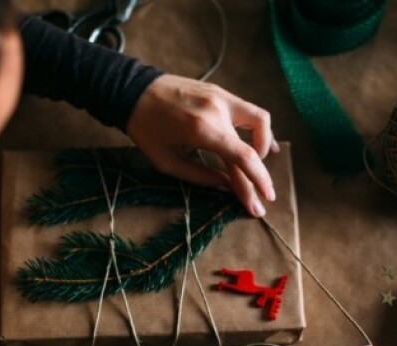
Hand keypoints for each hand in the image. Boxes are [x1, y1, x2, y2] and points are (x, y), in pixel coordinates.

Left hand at [127, 74, 278, 216]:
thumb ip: (200, 176)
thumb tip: (227, 186)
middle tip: (263, 195)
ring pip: (261, 120)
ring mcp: (223, 97)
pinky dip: (257, 129)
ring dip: (264, 145)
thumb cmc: (144, 129)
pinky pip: (249, 111)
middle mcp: (219, 110)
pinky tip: (259, 143)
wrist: (132, 90)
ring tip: (258, 164)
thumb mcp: (166, 161)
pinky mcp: (220, 92)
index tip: (261, 204)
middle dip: (261, 175)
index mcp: (204, 129)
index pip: (243, 159)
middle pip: (254, 146)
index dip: (256, 184)